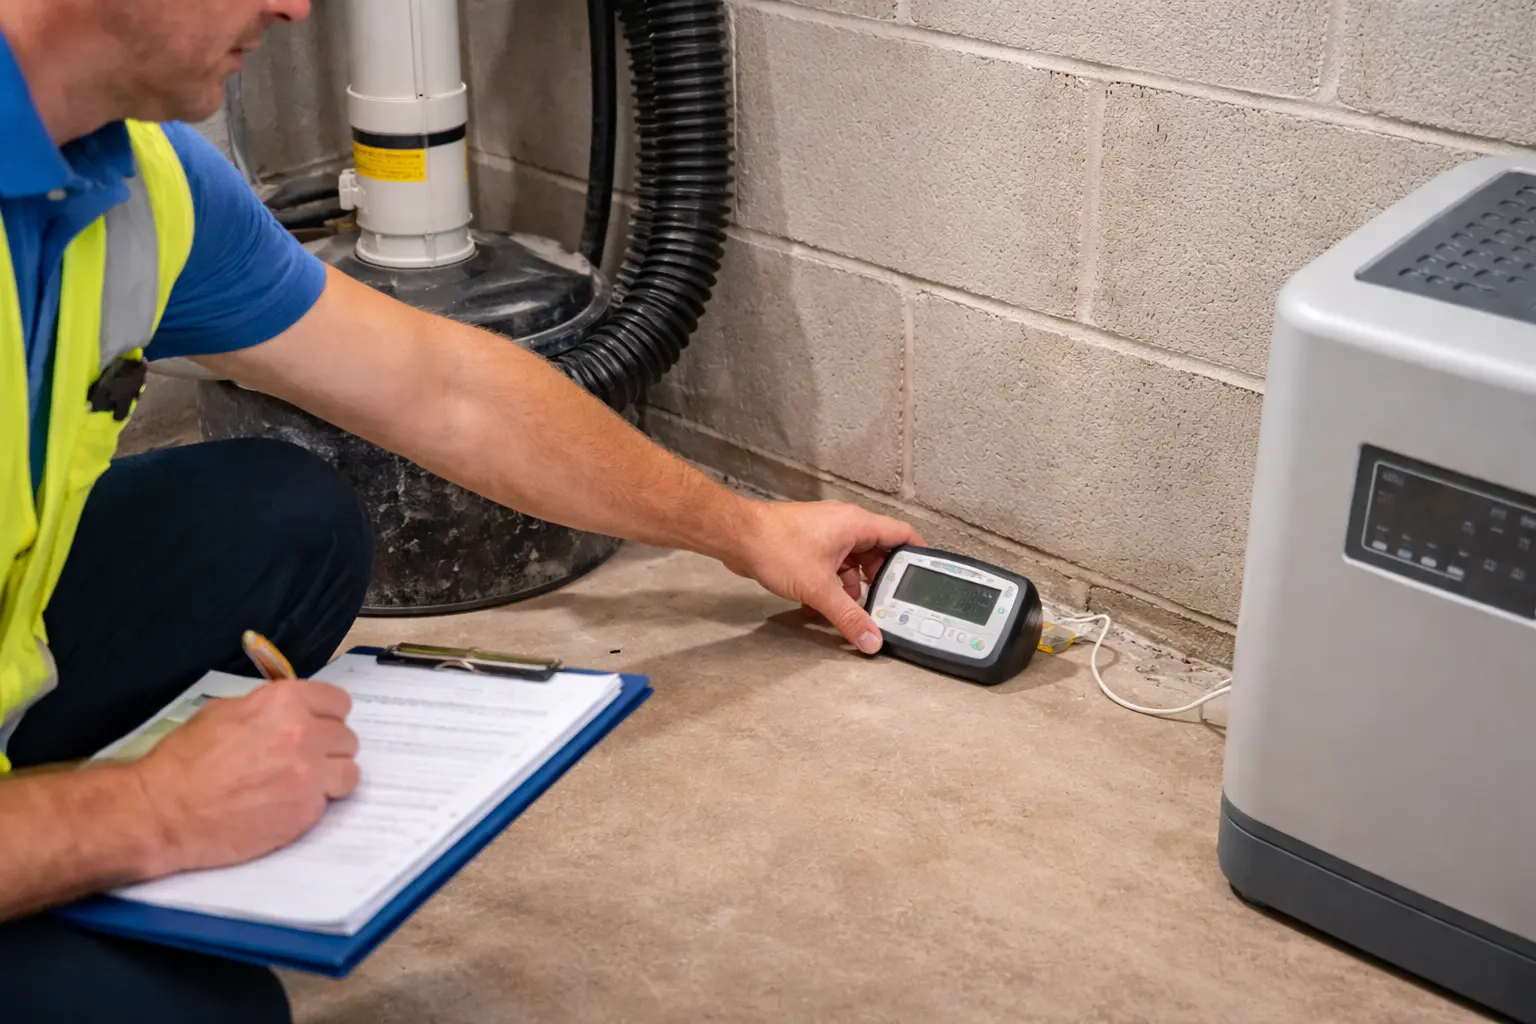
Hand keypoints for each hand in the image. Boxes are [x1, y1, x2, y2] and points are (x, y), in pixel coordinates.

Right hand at [131, 679, 359, 874]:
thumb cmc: (185, 761)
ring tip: (301, 784)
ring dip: (330, 777)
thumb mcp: (224, 712)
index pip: (338, 702)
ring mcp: (309, 775)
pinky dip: (311, 805)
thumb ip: (268, 708)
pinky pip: (328, 803)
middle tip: (304, 759)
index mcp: (285, 702)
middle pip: (346, 738)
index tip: (320, 724)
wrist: (164, 811)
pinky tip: (283, 806)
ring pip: (349, 772)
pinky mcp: (306, 812)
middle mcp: (305, 734)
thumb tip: (290, 711)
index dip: (328, 715)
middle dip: (329, 748)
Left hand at [726, 499, 924, 653]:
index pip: (901, 533)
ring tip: (846, 608)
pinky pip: (831, 564)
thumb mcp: (819, 588)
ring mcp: (825, 532)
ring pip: (852, 561)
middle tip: (883, 602)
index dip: (917, 552)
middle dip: (879, 580)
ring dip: (851, 586)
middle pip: (877, 552)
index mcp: (856, 524)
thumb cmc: (776, 545)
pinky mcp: (808, 542)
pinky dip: (830, 583)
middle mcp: (843, 524)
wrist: (739, 537)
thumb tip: (870, 637)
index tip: (925, 571)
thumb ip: (848, 616)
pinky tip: (818, 605)